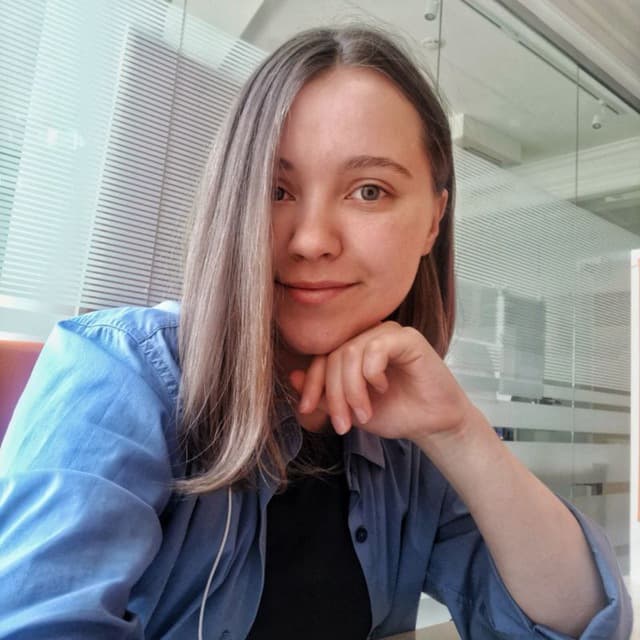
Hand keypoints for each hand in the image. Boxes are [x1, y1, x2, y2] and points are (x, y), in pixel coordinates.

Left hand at [288, 321, 473, 442]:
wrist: (431, 424)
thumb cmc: (395, 413)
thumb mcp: (349, 408)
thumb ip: (323, 394)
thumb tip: (292, 377)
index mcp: (353, 349)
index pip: (321, 357)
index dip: (311, 383)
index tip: (306, 409)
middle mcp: (368, 336)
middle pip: (333, 357)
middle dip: (333, 395)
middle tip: (343, 423)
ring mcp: (387, 334)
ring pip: (349, 353)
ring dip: (352, 390)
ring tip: (364, 414)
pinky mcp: (407, 338)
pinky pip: (375, 347)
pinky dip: (371, 373)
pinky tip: (383, 388)